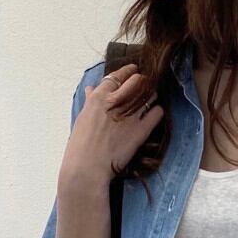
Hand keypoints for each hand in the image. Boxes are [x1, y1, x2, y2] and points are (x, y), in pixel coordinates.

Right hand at [58, 63, 163, 197]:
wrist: (87, 167)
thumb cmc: (80, 146)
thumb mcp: (82, 118)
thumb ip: (90, 101)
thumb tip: (91, 90)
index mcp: (99, 97)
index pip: (118, 75)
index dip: (128, 71)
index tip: (133, 70)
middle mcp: (116, 102)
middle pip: (137, 81)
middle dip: (142, 82)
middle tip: (145, 86)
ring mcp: (130, 116)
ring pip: (149, 94)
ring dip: (151, 95)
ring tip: (150, 99)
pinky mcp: (141, 131)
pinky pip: (157, 113)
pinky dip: (157, 111)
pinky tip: (155, 114)